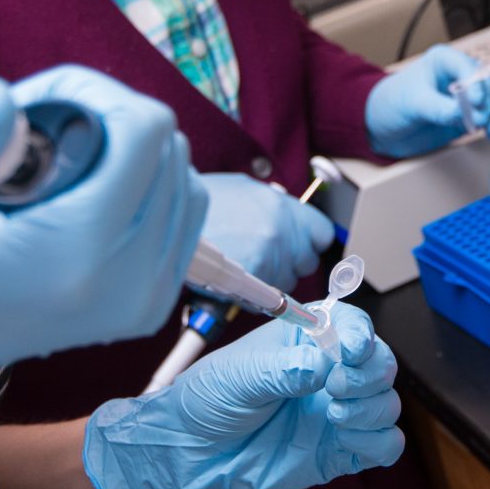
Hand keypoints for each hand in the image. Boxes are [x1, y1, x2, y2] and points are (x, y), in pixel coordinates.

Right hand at [0, 69, 207, 467]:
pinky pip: (179, 207)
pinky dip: (134, 183)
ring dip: (116, 150)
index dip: (84, 96)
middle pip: (163, 146)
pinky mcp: (152, 300)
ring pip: (176, 171)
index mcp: (76, 261)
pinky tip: (74, 194)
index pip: (142, 130)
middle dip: (98, 121)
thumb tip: (5, 103)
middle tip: (27, 142)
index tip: (27, 114)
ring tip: (44, 170)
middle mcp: (130, 287)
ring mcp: (147, 298)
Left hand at [80, 303, 403, 488]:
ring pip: (388, 404)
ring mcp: (338, 413)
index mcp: (307, 341)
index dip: (361, 334)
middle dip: (369, 374)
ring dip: (372, 408)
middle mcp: (330, 373)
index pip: (353, 325)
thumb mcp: (238, 374)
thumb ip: (283, 369)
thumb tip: (322, 366)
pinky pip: (386, 445)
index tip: (351, 349)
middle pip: (381, 364)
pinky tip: (345, 440)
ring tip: (333, 416)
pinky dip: (378, 442)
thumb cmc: (208, 401)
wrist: (192, 455)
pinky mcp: (342, 450)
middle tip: (335, 386)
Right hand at [198, 172, 335, 293]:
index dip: (309, 241)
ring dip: (271, 280)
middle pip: (307, 261)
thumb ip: (271, 206)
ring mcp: (270, 255)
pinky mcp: (254, 279)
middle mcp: (281, 230)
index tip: (300, 245)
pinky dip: (255, 296)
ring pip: (288, 282)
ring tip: (243, 268)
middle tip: (265, 259)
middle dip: (290, 263)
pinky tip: (236, 282)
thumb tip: (286, 219)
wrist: (168, 221)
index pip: (321, 232)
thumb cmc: (198, 205)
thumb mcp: (241, 189)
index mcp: (281, 205)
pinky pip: (268, 298)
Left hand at [365, 44, 489, 157]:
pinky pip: (486, 116)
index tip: (476, 100)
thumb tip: (464, 113)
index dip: (475, 82)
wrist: (381, 126)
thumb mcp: (413, 103)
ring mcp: (463, 97)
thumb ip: (439, 108)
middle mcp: (456, 76)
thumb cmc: (391, 103)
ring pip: (489, 99)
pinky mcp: (465, 115)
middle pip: (484, 82)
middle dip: (487, 99)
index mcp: (442, 61)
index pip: (466, 66)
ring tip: (488, 126)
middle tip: (482, 115)